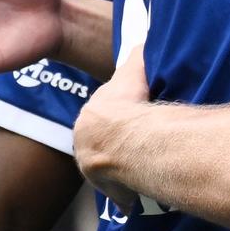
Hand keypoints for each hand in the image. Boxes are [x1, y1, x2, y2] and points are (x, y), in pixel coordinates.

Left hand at [75, 45, 149, 207]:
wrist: (127, 137)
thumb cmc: (130, 103)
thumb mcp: (133, 70)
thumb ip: (137, 56)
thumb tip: (143, 40)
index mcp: (89, 117)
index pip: (102, 116)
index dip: (119, 116)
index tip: (132, 118)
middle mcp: (84, 144)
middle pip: (103, 143)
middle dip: (117, 144)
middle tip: (140, 143)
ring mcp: (94, 168)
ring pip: (110, 167)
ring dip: (123, 168)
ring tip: (144, 165)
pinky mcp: (108, 188)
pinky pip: (120, 190)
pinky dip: (130, 190)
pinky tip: (144, 187)